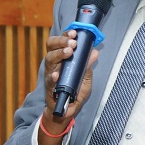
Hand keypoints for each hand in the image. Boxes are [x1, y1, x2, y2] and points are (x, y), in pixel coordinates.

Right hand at [38, 30, 97, 144]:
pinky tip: (57, 75)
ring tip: (68, 52)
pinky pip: (50, 80)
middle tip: (72, 43)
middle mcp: (54, 64)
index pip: (61, 42)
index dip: (66, 35)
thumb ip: (88, 66)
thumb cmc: (75, 92)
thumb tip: (94, 52)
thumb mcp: (85, 78)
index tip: (74, 33)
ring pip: (49, 59)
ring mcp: (50, 74)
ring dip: (59, 54)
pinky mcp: (49, 87)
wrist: (67, 111)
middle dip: (61, 41)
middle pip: (51, 46)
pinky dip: (53, 77)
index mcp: (62, 59)